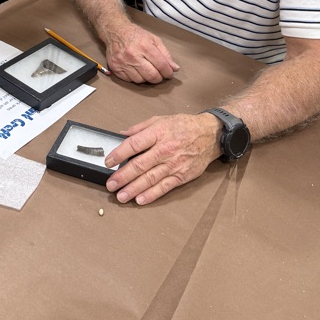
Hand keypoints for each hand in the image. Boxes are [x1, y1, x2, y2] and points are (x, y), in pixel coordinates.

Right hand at [104, 24, 179, 83]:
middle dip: (158, 78)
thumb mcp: (154, 40)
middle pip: (151, 76)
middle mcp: (133, 55)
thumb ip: (165, 54)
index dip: (168, 72)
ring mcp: (123, 62)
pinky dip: (135, 78)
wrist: (116, 31)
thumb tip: (175, 68)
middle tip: (159, 75)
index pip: (161, 65)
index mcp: (145, 46)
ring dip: (146, 78)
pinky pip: (129, 80)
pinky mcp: (115, 67)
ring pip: (140, 80)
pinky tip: (136, 70)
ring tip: (146, 70)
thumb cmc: (136, 35)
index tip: (169, 74)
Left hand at [104, 112, 220, 204]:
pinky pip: (164, 187)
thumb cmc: (184, 126)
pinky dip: (151, 194)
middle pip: (139, 165)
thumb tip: (122, 134)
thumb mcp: (161, 120)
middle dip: (122, 176)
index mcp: (158, 133)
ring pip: (150, 179)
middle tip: (111, 184)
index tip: (108, 161)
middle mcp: (165, 149)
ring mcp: (174, 164)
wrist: (211, 135)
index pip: (134, 144)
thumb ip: (140, 128)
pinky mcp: (182, 175)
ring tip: (121, 196)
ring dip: (133, 189)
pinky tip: (140, 199)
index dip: (119, 154)